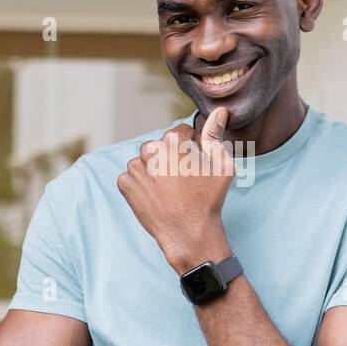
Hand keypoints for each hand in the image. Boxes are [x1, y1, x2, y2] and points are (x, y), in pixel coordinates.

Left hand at [117, 106, 236, 272]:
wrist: (189, 234)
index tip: (194, 166)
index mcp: (173, 141)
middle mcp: (151, 150)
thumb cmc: (209, 201)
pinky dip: (141, 185)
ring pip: (144, 161)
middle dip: (168, 158)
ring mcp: (136, 168)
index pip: (180, 134)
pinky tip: (156, 197)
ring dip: (153, 171)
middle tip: (181, 181)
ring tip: (168, 190)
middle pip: (159, 146)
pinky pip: (131, 177)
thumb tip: (220, 111)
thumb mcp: (221, 166)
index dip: (190, 148)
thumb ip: (216, 135)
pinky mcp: (125, 184)